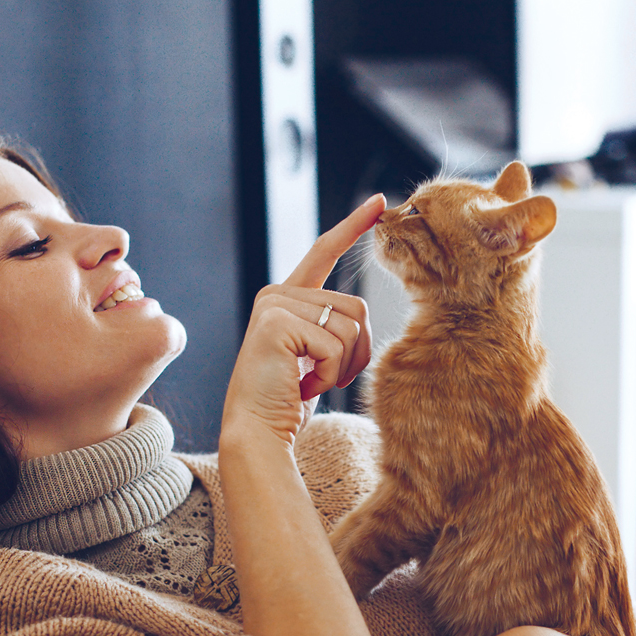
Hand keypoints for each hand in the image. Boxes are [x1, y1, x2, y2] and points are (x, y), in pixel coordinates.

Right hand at [220, 194, 384, 447]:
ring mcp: (274, 306)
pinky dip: (328, 375)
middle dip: (353, 354)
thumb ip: (328, 328)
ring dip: (341, 367)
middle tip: (320, 379)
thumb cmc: (286, 401)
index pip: (323, 252)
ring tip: (308, 382)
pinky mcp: (276, 324)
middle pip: (356, 307)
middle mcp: (276, 294)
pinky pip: (335, 345)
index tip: (379, 204)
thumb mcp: (312, 356)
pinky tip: (301, 386)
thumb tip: (358, 316)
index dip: (352, 227)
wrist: (256, 431)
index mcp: (285, 298)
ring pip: (350, 327)